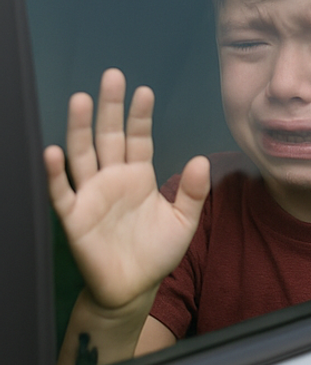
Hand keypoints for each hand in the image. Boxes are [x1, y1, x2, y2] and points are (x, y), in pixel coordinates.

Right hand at [44, 68, 209, 312]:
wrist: (134, 288)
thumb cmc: (157, 252)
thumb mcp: (184, 221)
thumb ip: (194, 193)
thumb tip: (203, 160)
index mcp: (139, 176)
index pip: (138, 138)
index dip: (140, 116)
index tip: (144, 91)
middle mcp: (113, 179)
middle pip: (108, 136)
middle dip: (110, 107)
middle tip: (112, 76)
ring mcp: (91, 195)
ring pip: (82, 155)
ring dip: (79, 128)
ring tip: (80, 99)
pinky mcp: (74, 217)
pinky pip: (62, 192)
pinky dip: (56, 173)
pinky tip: (53, 152)